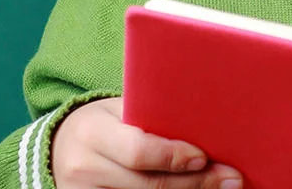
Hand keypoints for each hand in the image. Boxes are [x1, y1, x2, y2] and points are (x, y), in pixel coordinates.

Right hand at [51, 96, 242, 188]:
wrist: (61, 148)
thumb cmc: (103, 122)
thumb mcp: (118, 110)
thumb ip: (150, 117)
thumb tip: (203, 123)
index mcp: (92, 133)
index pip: (138, 152)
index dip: (173, 157)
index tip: (203, 157)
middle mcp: (85, 169)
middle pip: (149, 186)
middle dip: (195, 184)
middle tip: (230, 179)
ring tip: (219, 188)